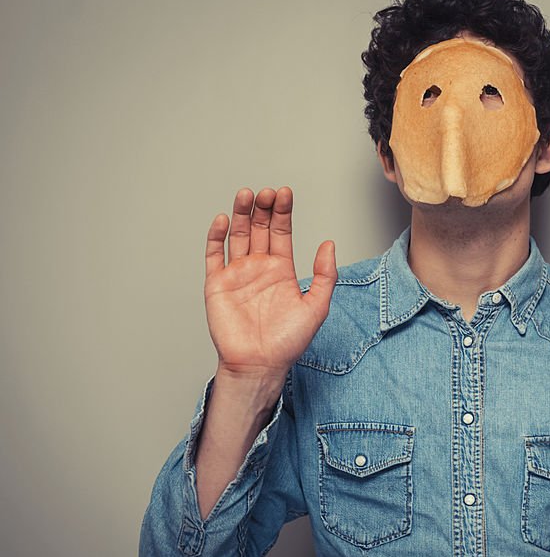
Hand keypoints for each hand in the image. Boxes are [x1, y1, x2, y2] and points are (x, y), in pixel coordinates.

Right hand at [204, 187, 335, 383]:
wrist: (260, 365)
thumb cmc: (288, 342)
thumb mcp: (317, 306)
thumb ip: (325, 275)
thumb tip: (329, 244)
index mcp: (281, 270)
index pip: (282, 232)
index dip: (283, 212)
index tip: (286, 193)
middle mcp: (258, 267)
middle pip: (260, 228)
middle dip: (264, 208)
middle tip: (268, 191)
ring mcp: (237, 274)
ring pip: (238, 235)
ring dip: (242, 214)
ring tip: (247, 194)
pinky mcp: (217, 284)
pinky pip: (214, 255)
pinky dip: (216, 237)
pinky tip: (223, 220)